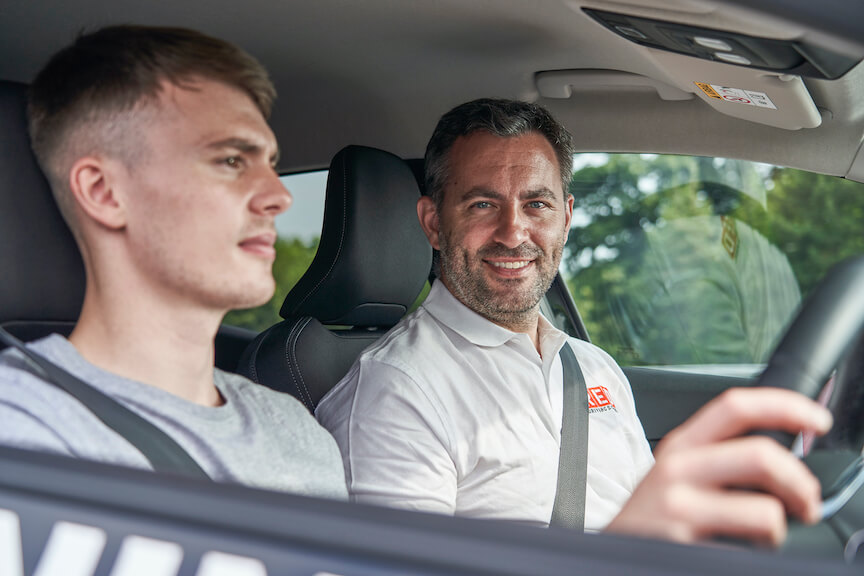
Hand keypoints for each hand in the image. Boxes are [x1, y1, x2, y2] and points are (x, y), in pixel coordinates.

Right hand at [605, 388, 832, 546]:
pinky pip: (747, 551)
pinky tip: (733, 554)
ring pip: (765, 511)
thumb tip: (784, 459)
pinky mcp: (680, 540)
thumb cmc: (652, 520)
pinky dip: (756, 555)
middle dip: (800, 483)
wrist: (606, 558)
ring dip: (779, 530)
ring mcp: (677, 506)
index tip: (816, 421)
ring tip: (766, 537)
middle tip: (806, 503)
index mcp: (681, 445)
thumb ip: (718, 456)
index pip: (736, 406)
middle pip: (760, 454)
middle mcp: (676, 468)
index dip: (786, 407)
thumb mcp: (676, 475)